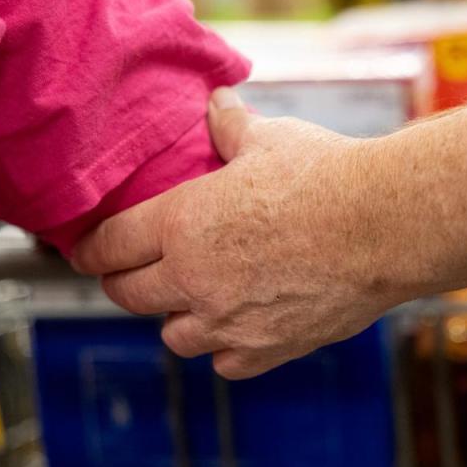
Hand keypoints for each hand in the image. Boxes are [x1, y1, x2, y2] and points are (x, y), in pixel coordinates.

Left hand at [72, 88, 406, 378]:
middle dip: (119, 282)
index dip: (89, 248)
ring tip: (188, 301)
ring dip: (173, 318)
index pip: (111, 244)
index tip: (82, 251)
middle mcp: (194, 278)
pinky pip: (225, 363)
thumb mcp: (271, 139)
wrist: (385, 226)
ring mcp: (229, 320)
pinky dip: (223, 349)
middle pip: (128, 294)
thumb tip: (216, 102)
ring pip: (173, 336)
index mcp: (182, 222)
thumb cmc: (327, 175)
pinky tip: (236, 330)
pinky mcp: (268, 348)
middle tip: (124, 275)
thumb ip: (231, 127)